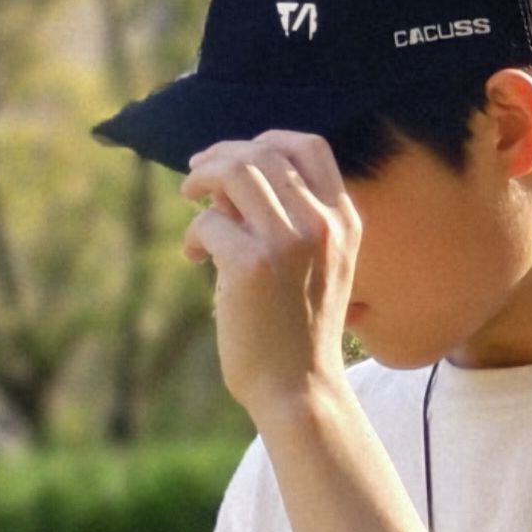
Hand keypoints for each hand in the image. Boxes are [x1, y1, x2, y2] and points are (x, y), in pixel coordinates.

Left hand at [180, 130, 361, 420]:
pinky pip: (208, 221)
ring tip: (188, 199)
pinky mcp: (250, 266)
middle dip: (222, 156)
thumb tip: (228, 184)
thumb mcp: (316, 268)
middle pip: (263, 153)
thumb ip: (287, 222)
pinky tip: (193, 257)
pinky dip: (194, 234)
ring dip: (202, 179)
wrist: (301, 390)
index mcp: (343, 223)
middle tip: (196, 174)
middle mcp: (321, 225)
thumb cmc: (299, 333)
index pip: (310, 147)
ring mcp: (288, 243)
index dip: (266, 140)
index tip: (238, 156)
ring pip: (235, 173)